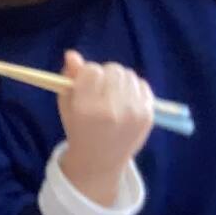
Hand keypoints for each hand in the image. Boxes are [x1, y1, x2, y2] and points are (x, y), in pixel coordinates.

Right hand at [54, 50, 153, 205]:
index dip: (86, 74)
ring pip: (129, 75)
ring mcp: (134, 113)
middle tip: (100, 90)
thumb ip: (68, 79)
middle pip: (113, 69)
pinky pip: (143, 85)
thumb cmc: (78, 129)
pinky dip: (133, 89)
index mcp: (87, 109)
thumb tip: (72, 54)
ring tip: (112, 96)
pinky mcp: (148, 115)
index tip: (85, 85)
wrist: (100, 160)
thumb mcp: (67, 105)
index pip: (92, 71)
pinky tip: (125, 101)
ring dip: (119, 81)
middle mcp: (112, 110)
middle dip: (104, 75)